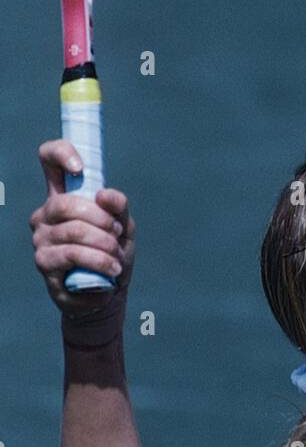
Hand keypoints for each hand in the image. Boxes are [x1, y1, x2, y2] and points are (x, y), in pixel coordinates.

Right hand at [30, 139, 134, 316]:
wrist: (109, 293)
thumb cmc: (113, 253)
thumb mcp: (123, 226)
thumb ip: (118, 207)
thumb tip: (103, 195)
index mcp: (64, 197)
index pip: (49, 160)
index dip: (60, 153)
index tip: (80, 168)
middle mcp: (46, 215)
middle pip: (66, 203)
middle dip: (100, 219)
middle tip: (117, 234)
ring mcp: (41, 239)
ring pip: (73, 231)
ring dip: (104, 244)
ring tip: (117, 257)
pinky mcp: (44, 263)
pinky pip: (72, 255)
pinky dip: (99, 261)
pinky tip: (112, 269)